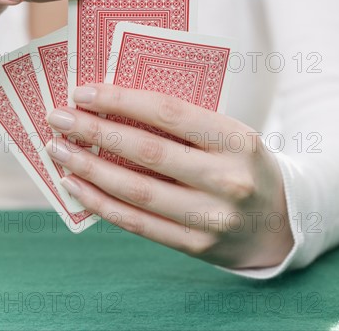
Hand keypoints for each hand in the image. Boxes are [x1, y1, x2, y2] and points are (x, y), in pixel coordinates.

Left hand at [45, 84, 293, 268]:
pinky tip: (75, 186)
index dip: (121, 100)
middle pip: (146, 151)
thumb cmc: (241, 166)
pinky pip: (137, 223)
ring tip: (58, 151)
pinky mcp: (195, 245)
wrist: (280, 223)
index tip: (83, 93)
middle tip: (58, 118)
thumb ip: (181, 124)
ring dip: (88, 169)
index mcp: (237, 138)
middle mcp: (226, 178)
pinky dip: (100, 203)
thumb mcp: (227, 135)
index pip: (169, 111)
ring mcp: (211, 216)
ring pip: (136, 190)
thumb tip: (111, 108)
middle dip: (94, 132)